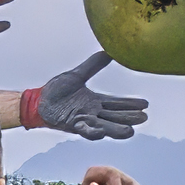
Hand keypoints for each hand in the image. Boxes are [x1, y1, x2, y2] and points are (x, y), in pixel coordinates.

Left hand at [20, 52, 144, 139]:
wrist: (38, 101)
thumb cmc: (56, 91)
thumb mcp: (77, 75)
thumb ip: (93, 65)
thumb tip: (108, 51)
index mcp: (95, 101)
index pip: (117, 103)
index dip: (130, 104)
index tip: (145, 105)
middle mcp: (92, 112)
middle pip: (115, 116)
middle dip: (129, 118)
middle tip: (144, 118)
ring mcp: (83, 120)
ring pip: (104, 126)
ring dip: (116, 130)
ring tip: (130, 132)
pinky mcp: (72, 125)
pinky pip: (84, 130)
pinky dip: (93, 132)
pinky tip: (102, 132)